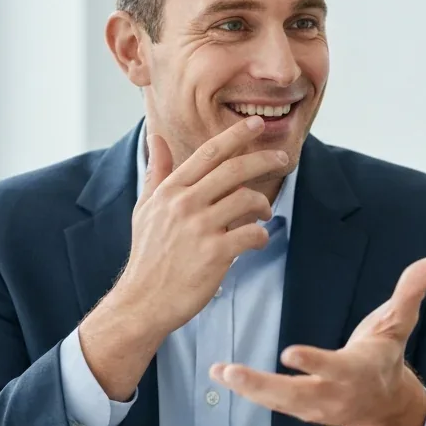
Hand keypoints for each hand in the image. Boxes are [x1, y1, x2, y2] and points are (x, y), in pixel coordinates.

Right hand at [80, 115, 288, 400]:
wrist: (143, 301)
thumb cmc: (148, 254)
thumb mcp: (146, 209)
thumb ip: (158, 172)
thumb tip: (156, 136)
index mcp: (170, 192)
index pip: (208, 154)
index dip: (235, 135)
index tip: (256, 124)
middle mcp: (184, 205)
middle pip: (234, 170)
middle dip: (264, 159)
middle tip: (282, 158)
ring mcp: (200, 228)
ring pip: (248, 200)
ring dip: (263, 205)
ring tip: (263, 214)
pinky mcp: (215, 253)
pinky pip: (252, 234)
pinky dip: (261, 236)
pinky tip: (257, 241)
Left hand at [212, 255, 425, 425]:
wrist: (385, 405)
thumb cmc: (386, 355)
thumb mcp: (400, 323)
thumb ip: (412, 291)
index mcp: (358, 370)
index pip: (334, 367)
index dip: (314, 363)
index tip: (289, 354)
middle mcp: (334, 393)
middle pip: (297, 394)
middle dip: (264, 387)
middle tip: (232, 373)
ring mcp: (315, 406)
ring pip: (278, 402)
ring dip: (248, 388)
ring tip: (220, 371)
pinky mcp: (301, 409)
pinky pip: (272, 402)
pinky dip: (248, 391)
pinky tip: (223, 374)